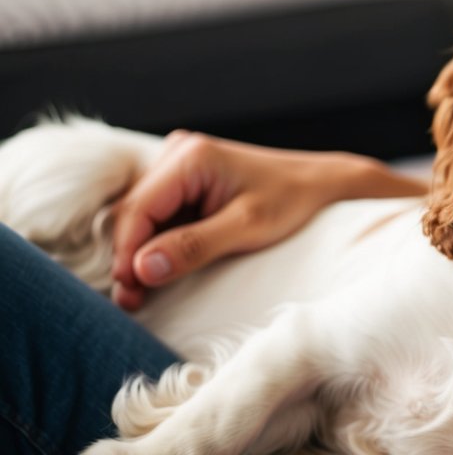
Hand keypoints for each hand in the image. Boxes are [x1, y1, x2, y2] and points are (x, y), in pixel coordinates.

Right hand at [110, 130, 424, 309]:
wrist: (322, 186)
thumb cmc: (292, 201)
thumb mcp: (247, 227)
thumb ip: (193, 246)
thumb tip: (142, 269)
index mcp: (191, 156)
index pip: (137, 209)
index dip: (126, 253)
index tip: (128, 293)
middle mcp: (179, 153)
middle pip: (134, 212)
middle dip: (130, 257)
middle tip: (131, 302)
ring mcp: (181, 166)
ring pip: (143, 216)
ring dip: (140, 254)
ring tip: (140, 295)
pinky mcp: (186, 181)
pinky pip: (159, 215)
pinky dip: (156, 243)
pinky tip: (158, 272)